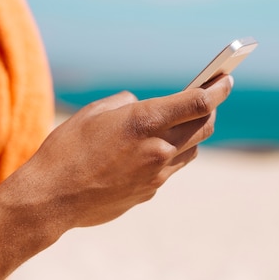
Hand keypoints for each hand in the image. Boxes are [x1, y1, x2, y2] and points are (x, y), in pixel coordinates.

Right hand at [18, 75, 232, 234]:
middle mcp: (157, 149)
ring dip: (192, 134)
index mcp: (143, 122)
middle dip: (211, 110)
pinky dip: (168, 156)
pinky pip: (169, 170)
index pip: (196, 103)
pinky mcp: (148, 193)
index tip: (227, 80)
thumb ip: (126, 105)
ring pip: (191, 150)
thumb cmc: (66, 149)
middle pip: (204, 127)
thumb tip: (143, 107)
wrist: (51, 199)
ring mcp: (156, 176)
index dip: (217, 90)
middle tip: (208, 99)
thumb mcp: (94, 113)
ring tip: (182, 124)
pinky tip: (149, 152)